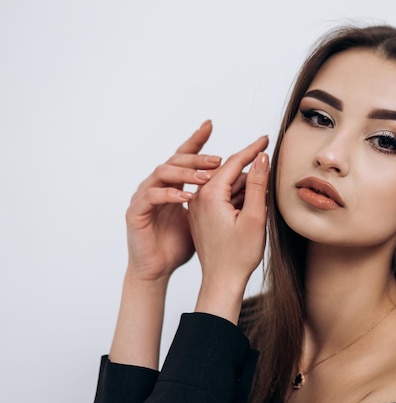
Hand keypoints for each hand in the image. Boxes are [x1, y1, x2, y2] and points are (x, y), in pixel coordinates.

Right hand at [124, 120, 221, 282]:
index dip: (195, 140)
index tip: (210, 124)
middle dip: (197, 157)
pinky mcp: (136, 212)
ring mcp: (144, 197)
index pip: (184, 156)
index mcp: (173, 184)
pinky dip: (169, 195)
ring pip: (161, 173)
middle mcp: (157, 185)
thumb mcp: (205, 217)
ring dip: (184, 173)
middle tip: (218, 159)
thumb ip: (219, 198)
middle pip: (174, 161)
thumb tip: (244, 182)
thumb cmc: (180, 243)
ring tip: (205, 178)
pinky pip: (151, 197)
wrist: (157, 268)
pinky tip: (186, 197)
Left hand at [188, 136, 269, 320]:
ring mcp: (198, 207)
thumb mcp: (255, 217)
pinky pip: (220, 197)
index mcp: (209, 195)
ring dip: (244, 189)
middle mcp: (199, 197)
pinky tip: (249, 211)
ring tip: (258, 207)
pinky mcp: (201, 216)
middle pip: (229, 172)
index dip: (253, 149)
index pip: (233, 162)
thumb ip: (257, 184)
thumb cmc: (238, 256)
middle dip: (250, 175)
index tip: (266, 138)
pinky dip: (236, 199)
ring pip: (226, 186)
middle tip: (268, 185)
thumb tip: (261, 157)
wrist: (221, 282)